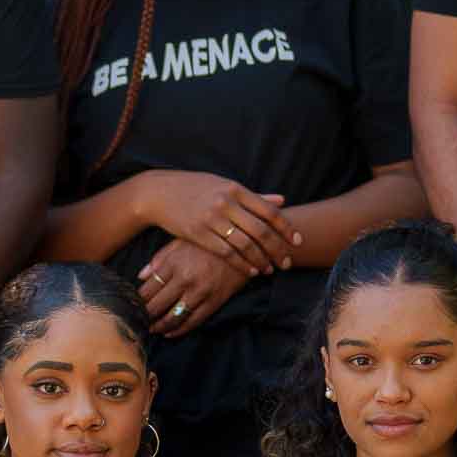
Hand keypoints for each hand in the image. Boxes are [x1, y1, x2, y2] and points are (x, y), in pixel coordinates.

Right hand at [135, 171, 300, 274]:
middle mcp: (226, 203)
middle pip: (260, 231)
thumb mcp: (224, 186)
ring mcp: (211, 219)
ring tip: (270, 270)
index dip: (286, 228)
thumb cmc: (194, 188)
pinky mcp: (198, 234)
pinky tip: (250, 271)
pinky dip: (241, 264)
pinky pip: (226, 253)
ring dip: (261, 260)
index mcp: (235, 189)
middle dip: (277, 249)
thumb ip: (253, 196)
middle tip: (286, 263)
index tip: (298, 241)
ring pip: (245, 245)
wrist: (159, 193)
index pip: (269, 211)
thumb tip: (282, 200)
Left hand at [138, 238, 251, 336]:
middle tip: (136, 321)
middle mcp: (184, 279)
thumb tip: (141, 276)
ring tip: (152, 329)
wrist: (243, 242)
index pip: (148, 289)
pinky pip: (193, 321)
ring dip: (159, 326)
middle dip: (144, 316)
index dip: (137, 301)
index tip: (131, 306)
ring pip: (173, 317)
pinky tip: (170, 333)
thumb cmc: (207, 240)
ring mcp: (200, 292)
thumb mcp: (180, 241)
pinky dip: (179, 330)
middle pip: (156, 305)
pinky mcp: (215, 301)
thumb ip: (159, 259)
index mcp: (173, 262)